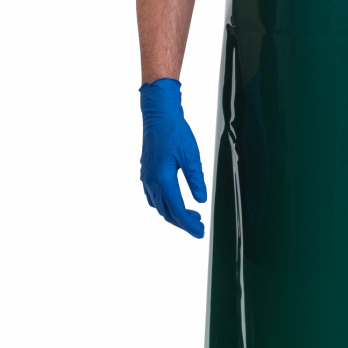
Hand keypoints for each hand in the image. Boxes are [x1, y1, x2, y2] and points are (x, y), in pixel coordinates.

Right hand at [140, 78, 206, 237]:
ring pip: (159, 206)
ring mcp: (147, 178)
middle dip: (183, 223)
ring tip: (192, 216)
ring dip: (174, 214)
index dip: (189, 224)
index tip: (201, 232)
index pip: (177, 210)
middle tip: (199, 228)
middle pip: (167, 212)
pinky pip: (154, 197)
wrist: (158, 115)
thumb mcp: (191, 155)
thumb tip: (201, 200)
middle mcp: (151, 182)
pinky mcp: (146, 173)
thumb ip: (196, 179)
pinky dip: (166, 204)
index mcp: (163, 179)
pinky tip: (176, 201)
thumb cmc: (175, 132)